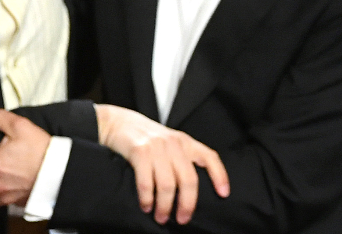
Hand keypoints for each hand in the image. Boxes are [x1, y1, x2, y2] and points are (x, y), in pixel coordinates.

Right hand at [95, 104, 228, 224]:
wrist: (118, 123)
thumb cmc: (144, 138)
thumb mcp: (168, 142)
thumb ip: (181, 158)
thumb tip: (190, 191)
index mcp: (185, 141)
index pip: (209, 157)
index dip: (219, 176)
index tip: (224, 194)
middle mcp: (174, 143)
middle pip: (189, 180)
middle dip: (187, 204)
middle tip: (182, 219)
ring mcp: (157, 147)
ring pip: (168, 185)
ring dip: (165, 206)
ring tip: (161, 217)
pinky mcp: (140, 152)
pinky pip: (147, 183)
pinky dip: (147, 199)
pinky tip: (146, 206)